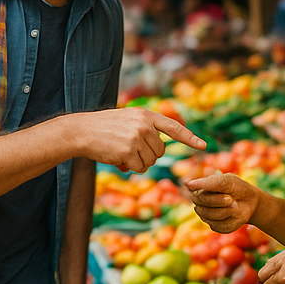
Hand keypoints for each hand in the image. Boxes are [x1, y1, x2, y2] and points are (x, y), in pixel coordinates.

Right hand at [76, 108, 206, 172]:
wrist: (82, 131)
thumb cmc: (104, 129)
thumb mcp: (127, 122)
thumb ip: (144, 133)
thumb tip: (153, 157)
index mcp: (146, 115)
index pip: (173, 127)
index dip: (189, 137)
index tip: (203, 145)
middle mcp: (144, 125)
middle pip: (160, 151)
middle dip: (148, 156)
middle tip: (131, 150)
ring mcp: (136, 137)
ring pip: (150, 161)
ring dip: (138, 163)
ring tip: (122, 152)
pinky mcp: (127, 151)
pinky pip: (139, 168)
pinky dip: (130, 168)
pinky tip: (117, 158)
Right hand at [183, 171, 261, 233]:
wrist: (251, 201)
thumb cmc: (236, 188)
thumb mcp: (226, 181)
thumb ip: (208, 182)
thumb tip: (187, 184)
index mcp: (200, 192)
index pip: (197, 197)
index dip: (213, 197)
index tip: (227, 194)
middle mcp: (200, 205)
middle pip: (203, 208)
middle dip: (220, 203)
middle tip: (232, 199)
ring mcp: (207, 217)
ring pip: (211, 218)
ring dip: (227, 211)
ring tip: (234, 206)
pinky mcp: (215, 227)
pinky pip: (220, 226)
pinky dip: (230, 220)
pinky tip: (234, 215)